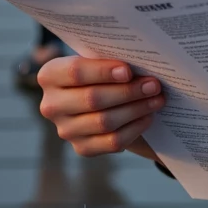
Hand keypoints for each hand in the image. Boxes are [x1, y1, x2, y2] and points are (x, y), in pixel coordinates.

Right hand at [37, 56, 165, 157]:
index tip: (129, 71)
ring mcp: (65, 130)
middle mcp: (51, 105)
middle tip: (153, 85)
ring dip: (136, 109)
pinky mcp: (82, 148)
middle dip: (128, 91)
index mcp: (49, 75)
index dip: (103, 72)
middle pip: (92, 99)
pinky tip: (148, 116)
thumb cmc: (99, 73)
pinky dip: (134, 128)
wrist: (96, 101)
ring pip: (105, 122)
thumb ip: (109, 59)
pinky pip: (112, 141)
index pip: (76, 72)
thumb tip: (141, 61)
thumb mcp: (96, 61)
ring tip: (157, 99)